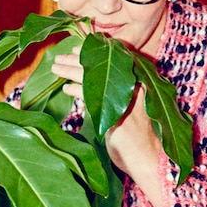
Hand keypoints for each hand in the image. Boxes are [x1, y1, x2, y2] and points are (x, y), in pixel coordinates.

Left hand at [51, 48, 164, 206]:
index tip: (75, 48)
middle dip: (76, 59)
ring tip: (56, 68)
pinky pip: (91, 96)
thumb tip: (88, 83)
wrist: (150, 158)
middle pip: (101, 64)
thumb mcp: (128, 109)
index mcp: (140, 80)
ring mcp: (127, 98)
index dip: (93, 52)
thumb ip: (115, 94)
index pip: (113, 58)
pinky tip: (66, 88)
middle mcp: (136, 84)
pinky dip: (77, 90)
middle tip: (59, 57)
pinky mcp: (117, 113)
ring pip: (93, 76)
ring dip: (70, 70)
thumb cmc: (139, 136)